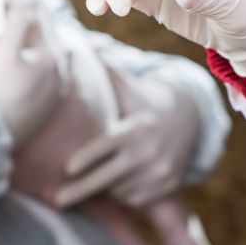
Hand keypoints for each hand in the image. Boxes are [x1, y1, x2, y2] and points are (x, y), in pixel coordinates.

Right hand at [0, 0, 66, 147]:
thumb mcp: (5, 50)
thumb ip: (19, 19)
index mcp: (52, 56)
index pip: (39, 18)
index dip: (21, 2)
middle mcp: (60, 74)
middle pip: (48, 35)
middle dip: (31, 17)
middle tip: (12, 4)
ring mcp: (54, 92)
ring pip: (52, 55)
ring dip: (37, 37)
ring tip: (22, 26)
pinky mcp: (45, 107)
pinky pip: (50, 74)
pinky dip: (40, 58)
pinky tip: (35, 58)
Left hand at [55, 67, 200, 207]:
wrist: (188, 120)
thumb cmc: (141, 102)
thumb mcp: (127, 87)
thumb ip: (104, 72)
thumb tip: (79, 44)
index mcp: (134, 128)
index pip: (106, 146)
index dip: (87, 159)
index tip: (67, 169)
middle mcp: (148, 152)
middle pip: (108, 177)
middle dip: (81, 190)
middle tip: (57, 200)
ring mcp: (160, 173)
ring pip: (120, 190)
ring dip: (104, 187)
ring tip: (91, 178)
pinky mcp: (167, 188)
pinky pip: (135, 199)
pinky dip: (123, 194)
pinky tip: (117, 181)